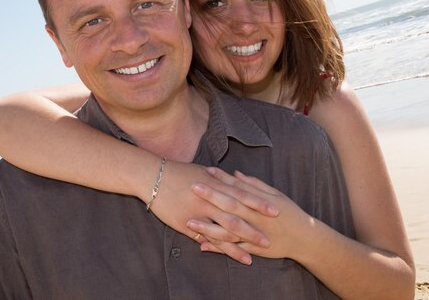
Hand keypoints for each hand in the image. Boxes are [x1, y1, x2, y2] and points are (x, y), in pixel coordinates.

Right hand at [149, 161, 277, 263]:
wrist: (152, 177)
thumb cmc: (178, 172)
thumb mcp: (202, 172)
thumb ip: (220, 179)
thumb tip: (234, 179)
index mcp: (215, 184)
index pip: (242, 194)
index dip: (259, 203)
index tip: (275, 210)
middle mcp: (209, 200)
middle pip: (236, 215)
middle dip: (254, 227)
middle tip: (270, 238)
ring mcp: (199, 213)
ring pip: (224, 231)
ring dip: (241, 243)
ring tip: (256, 254)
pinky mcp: (188, 224)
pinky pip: (208, 239)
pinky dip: (221, 248)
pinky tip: (232, 256)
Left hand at [186, 167, 312, 259]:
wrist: (305, 238)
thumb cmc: (290, 213)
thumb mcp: (276, 194)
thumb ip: (255, 184)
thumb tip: (236, 173)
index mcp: (259, 202)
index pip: (238, 187)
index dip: (222, 179)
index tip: (207, 171)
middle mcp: (255, 217)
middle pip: (230, 205)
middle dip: (211, 196)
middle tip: (193, 187)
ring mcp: (253, 234)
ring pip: (228, 230)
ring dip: (208, 226)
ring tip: (189, 222)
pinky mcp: (253, 249)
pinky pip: (233, 249)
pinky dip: (218, 248)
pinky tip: (202, 245)